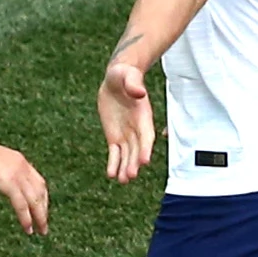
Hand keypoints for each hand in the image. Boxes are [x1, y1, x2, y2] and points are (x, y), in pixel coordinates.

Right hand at [0, 134, 50, 234]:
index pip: (38, 181)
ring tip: (40, 232)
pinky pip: (22, 205)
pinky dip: (26, 219)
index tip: (41, 209)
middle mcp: (22, 166)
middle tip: (43, 225)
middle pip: (40, 191)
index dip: (42, 197)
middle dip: (44, 209)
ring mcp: (17, 174)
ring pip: (35, 200)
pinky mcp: (8, 183)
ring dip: (40, 218)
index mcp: (18, 159)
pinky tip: (27, 229)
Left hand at [98, 61, 155, 183]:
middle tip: (129, 176)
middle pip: (137, 149)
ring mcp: (126, 134)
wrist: (116, 79)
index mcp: (143, 116)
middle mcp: (136, 128)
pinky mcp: (114, 136)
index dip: (145, 148)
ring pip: (127, 154)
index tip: (144, 161)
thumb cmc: (125, 75)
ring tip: (122, 180)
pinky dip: (114, 163)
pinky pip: (115, 152)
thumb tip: (139, 92)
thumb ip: (134, 84)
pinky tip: (111, 174)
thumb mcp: (128, 76)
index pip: (146, 136)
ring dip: (125, 167)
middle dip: (134, 163)